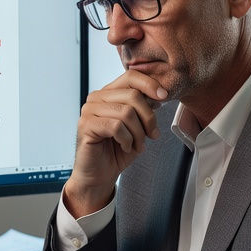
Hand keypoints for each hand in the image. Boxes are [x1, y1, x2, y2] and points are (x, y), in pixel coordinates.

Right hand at [64, 71, 164, 215]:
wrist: (99, 174)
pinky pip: (116, 126)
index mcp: (108, 93)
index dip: (150, 85)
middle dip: (149, 118)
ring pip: (126, 112)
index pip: (130, 77)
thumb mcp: (136, 126)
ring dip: (138, 133)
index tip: (164, 98)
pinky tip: (125, 147)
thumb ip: (143, 108)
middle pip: (132, 95)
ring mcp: (88, 110)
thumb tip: (159, 95)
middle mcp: (96, 98)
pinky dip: (127, 139)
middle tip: (152, 135)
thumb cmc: (116, 150)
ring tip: (138, 145)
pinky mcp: (85, 125)